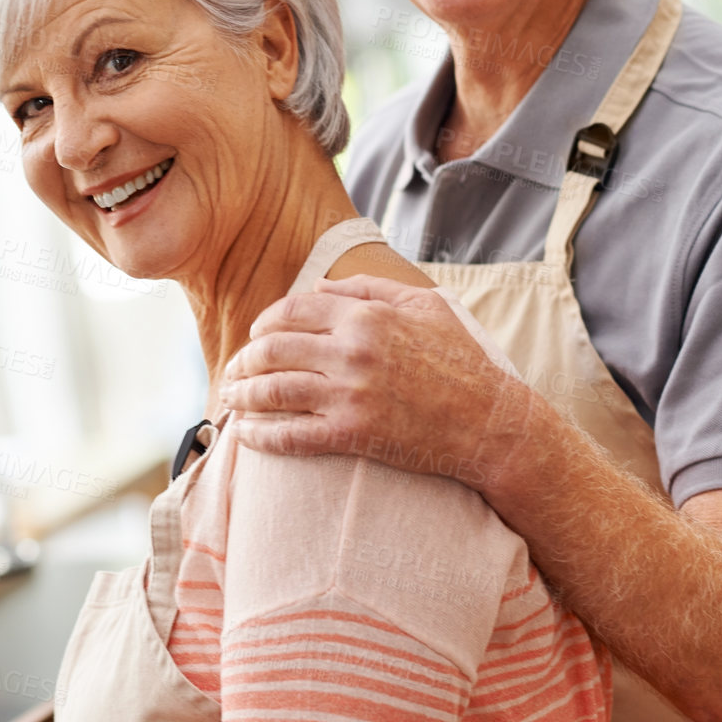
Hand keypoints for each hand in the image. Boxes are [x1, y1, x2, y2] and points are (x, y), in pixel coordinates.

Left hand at [220, 274, 520, 487]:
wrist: (490, 421)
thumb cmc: (462, 360)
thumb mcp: (426, 304)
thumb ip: (370, 288)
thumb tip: (320, 284)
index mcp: (366, 316)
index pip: (292, 311)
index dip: (264, 323)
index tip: (255, 335)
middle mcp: (352, 352)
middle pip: (272, 350)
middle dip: (243, 360)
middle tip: (232, 371)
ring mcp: (350, 395)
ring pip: (274, 392)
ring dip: (242, 396)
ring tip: (230, 400)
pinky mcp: (353, 436)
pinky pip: (291, 436)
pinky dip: (261, 436)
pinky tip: (246, 436)